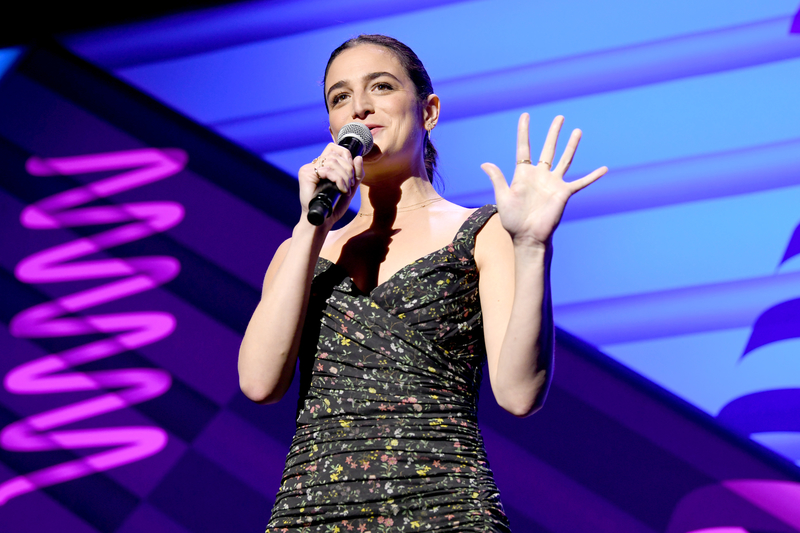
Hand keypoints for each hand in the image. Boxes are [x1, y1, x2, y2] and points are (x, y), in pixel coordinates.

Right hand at [298, 143, 364, 226]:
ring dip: (344, 176)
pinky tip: (341, 189)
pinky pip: (326, 170)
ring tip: (346, 189)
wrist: (323, 220)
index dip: (346, 155)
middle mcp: (315, 165)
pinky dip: (338, 179)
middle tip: (350, 184)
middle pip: (335, 154)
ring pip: (332, 161)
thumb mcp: (350, 188)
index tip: (352, 171)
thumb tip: (358, 157)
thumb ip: (356, 174)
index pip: (334, 148)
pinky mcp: (305, 174)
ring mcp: (309, 168)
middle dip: (348, 169)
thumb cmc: (334, 207)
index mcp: (323, 165)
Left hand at [481, 114, 606, 247]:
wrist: (527, 236)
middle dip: (553, 133)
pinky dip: (592, 176)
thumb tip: (484, 163)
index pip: (523, 148)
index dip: (524, 132)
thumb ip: (497, 178)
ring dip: (571, 145)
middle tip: (559, 117)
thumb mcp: (502, 197)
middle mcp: (540, 175)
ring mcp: (553, 183)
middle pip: (548, 149)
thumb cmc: (513, 219)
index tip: (525, 116)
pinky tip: (604, 169)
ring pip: (565, 159)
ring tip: (577, 130)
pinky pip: (581, 183)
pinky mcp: (564, 193)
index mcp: (523, 174)